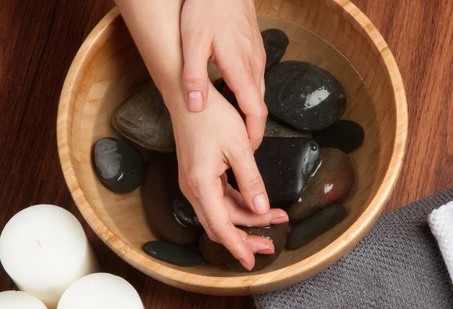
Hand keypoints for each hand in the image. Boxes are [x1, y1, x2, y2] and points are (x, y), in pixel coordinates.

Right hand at [169, 87, 287, 269]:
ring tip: (274, 220)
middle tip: (271, 244)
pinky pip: (218, 200)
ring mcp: (193, 184)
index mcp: (201, 185)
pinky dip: (237, 206)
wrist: (187, 96)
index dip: (238, 247)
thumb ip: (251, 182)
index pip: (222, 227)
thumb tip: (262, 209)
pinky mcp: (198, 177)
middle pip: (220, 226)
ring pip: (221, 214)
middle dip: (246, 238)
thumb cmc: (211, 116)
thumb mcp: (239, 148)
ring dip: (245, 221)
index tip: (252, 262)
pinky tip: (256, 205)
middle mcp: (193, 189)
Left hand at [180, 0, 267, 149]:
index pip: (255, 112)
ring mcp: (258, 57)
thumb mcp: (192, 41)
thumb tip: (195, 106)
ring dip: (249, 112)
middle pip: (259, 106)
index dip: (253, 134)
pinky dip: (247, 95)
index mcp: (241, 68)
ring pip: (258, 93)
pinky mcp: (255, 50)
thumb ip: (194, 76)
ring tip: (234, 125)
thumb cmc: (207, 8)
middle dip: (252, 128)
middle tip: (239, 143)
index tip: (248, 150)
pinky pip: (255, 80)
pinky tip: (232, 96)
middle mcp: (255, 65)